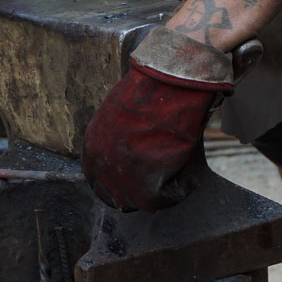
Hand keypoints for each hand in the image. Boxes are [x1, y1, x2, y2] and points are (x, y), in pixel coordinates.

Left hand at [82, 27, 232, 211]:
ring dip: (165, 187)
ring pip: (144, 201)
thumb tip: (133, 153)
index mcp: (92, 145)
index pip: (99, 181)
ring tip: (180, 165)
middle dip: (141, 191)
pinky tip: (188, 165)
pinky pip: (167, 199)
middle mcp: (101, 166)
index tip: (141, 182)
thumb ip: (118, 137)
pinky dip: (183, 186)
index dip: (121, 183)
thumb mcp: (120, 111)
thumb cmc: (153, 89)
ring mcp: (121, 178)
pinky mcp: (145, 187)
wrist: (169, 81)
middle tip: (164, 181)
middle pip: (119, 197)